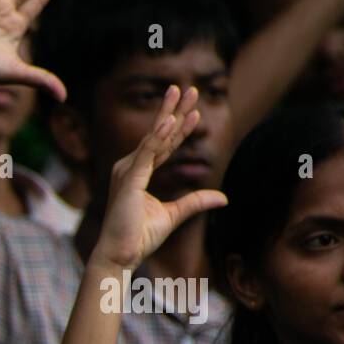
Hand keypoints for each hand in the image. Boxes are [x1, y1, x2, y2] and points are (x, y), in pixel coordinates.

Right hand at [91, 86, 227, 270]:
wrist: (120, 255)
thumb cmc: (139, 238)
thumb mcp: (174, 215)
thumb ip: (195, 202)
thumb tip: (224, 197)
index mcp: (138, 174)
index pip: (163, 146)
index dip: (180, 128)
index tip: (194, 111)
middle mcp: (129, 168)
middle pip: (157, 135)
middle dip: (173, 110)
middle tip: (188, 88)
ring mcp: (127, 173)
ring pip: (153, 138)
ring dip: (169, 114)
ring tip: (183, 94)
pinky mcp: (128, 181)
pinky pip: (146, 154)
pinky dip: (158, 137)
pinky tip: (170, 121)